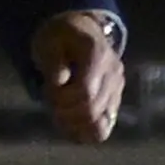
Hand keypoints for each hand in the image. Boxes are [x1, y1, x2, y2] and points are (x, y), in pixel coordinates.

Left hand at [34, 9, 128, 142]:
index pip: (85, 92)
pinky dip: (84, 132)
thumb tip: (59, 82)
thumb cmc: (61, 36)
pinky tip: (68, 126)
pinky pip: (103, 129)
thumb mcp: (50, 40)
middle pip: (92, 110)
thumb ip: (54, 62)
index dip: (62, 99)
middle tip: (50, 103)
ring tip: (57, 114)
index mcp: (98, 55)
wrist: (82, 31)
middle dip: (64, 112)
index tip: (48, 90)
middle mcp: (114, 74)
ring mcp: (117, 90)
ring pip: (99, 124)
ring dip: (73, 125)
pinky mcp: (114, 102)